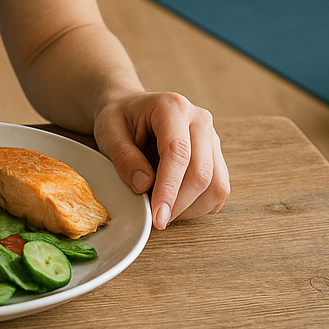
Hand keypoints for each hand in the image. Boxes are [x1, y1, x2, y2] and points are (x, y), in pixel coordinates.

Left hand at [93, 92, 229, 229]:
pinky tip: (177, 204)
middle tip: (156, 220)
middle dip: (179, 204)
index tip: (158, 217)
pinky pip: (219, 189)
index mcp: (172, 107)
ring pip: (216, 184)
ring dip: (192, 208)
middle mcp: (199, 119)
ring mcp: (212, 137)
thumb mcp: (108, 132)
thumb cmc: (120, 119)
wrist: (130, 108)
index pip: (178, 153)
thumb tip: (144, 185)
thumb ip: (124, 157)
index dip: (169, 189)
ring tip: (164, 210)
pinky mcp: (216, 155)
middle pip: (201, 172)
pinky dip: (200, 205)